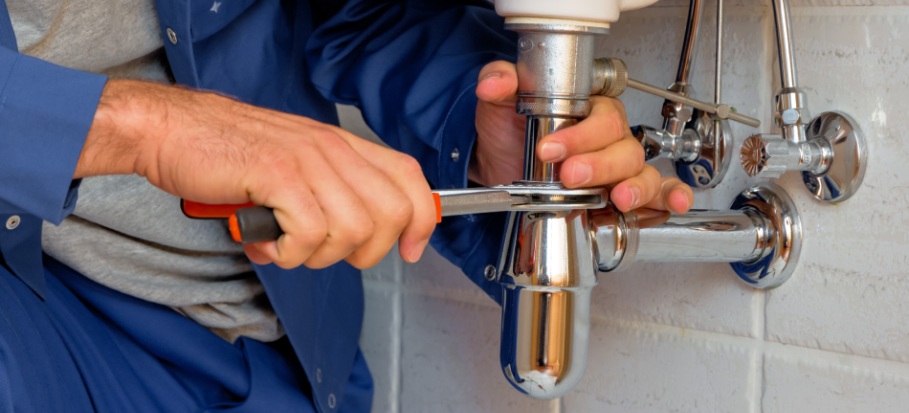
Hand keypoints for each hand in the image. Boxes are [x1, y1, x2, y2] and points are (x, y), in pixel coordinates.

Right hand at [77, 79, 435, 268]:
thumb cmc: (225, 153)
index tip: (410, 250)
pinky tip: (265, 242)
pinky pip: (309, 234)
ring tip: (283, 245)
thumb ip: (327, 189)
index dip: (420, 219)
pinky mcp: (276, 176)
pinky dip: (287, 253)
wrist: (169, 130)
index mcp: (340, 144)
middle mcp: (330, 148)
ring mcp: (305, 160)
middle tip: (324, 252)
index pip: (408, 177)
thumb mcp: (292, 163)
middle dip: (364, 252)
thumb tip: (361, 235)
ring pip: (352, 231)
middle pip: (390, 213)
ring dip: (317, 256)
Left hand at [470, 61, 693, 213]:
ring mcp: (620, 168)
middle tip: (569, 174)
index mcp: (590, 111)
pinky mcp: (621, 195)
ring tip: (618, 197)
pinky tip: (673, 202)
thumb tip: (496, 81)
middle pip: (624, 147)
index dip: (580, 134)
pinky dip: (669, 198)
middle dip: (599, 164)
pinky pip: (657, 195)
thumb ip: (500, 83)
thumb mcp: (500, 106)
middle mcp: (611, 138)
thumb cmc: (511, 133)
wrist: (500, 168)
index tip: (549, 148)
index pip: (602, 117)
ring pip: (642, 172)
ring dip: (635, 185)